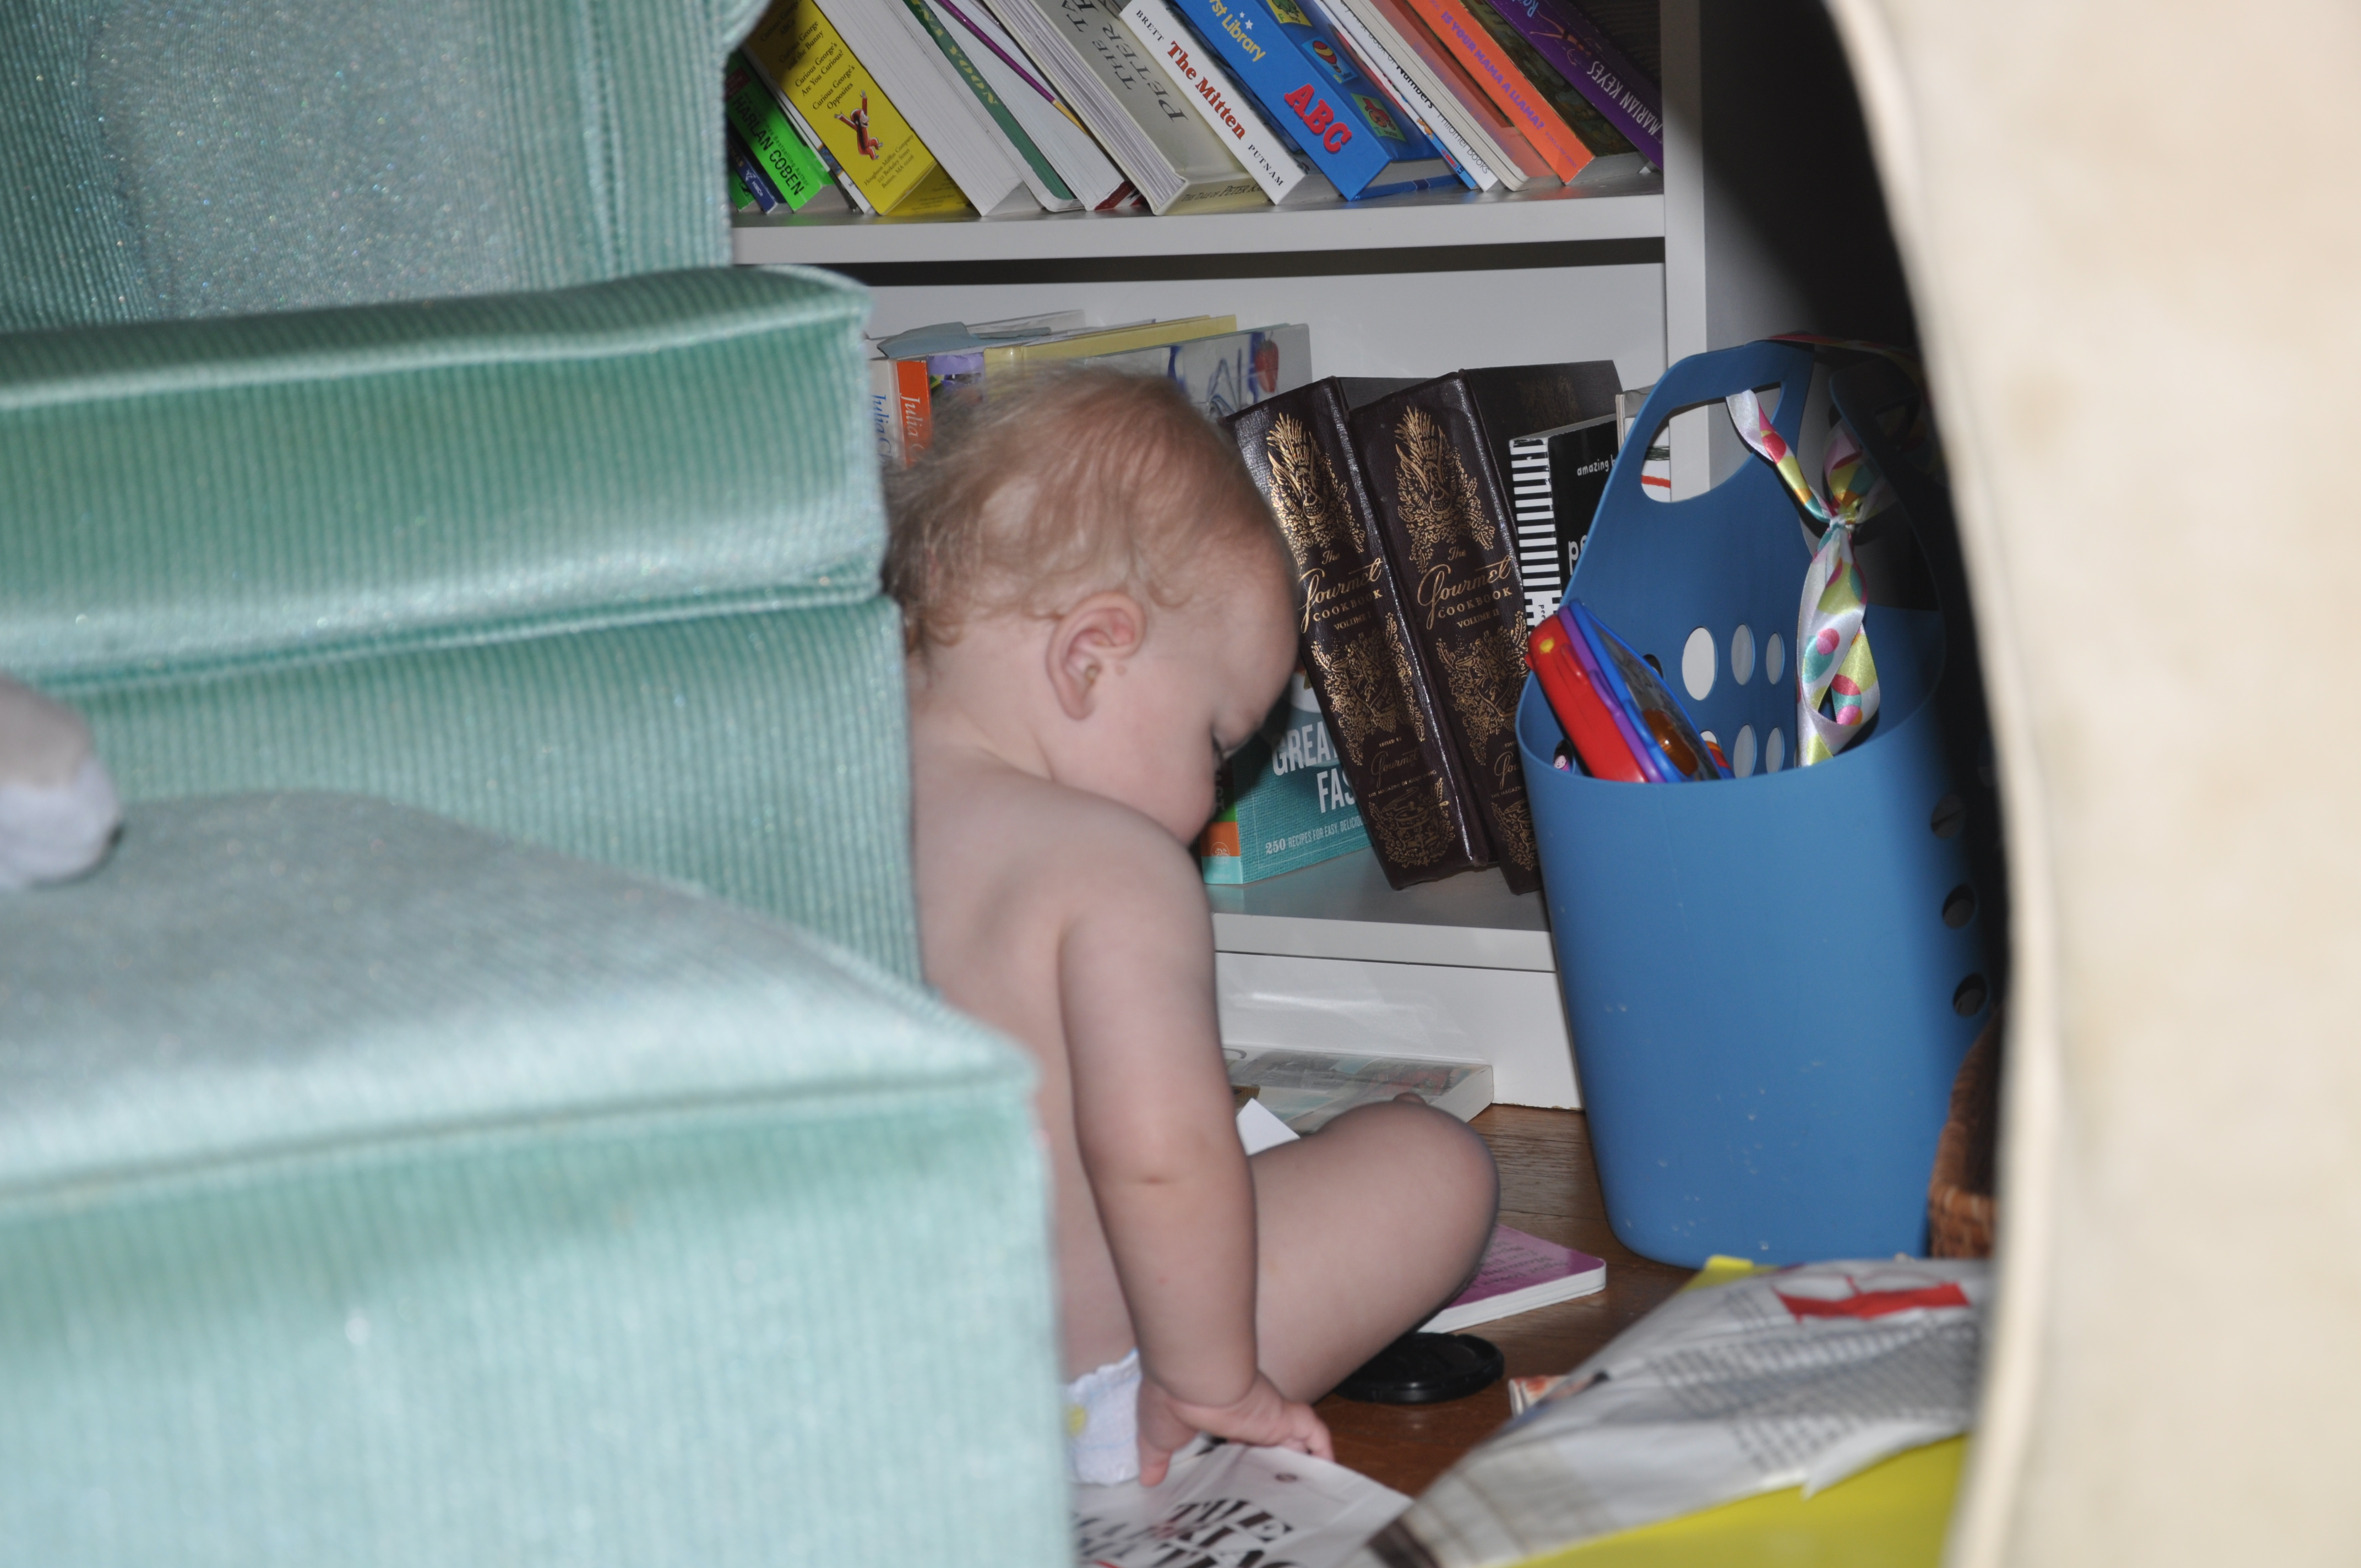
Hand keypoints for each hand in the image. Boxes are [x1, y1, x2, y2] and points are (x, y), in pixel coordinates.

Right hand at [1135, 1370, 1332, 1486]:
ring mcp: (1268, 1411)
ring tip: (1305, 1487)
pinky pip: (1314, 1432)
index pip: (1236, 1433)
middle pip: (1268, 1435)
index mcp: (1218, 1411)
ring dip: (1301, 1457)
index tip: (1241, 1474)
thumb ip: (1156, 1459)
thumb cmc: (1171, 1400)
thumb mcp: (1157, 1438)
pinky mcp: (1284, 1414)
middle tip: (1277, 1487)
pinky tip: (1328, 1471)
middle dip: (1273, 1457)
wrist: (1191, 1375)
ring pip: (1294, 1434)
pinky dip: (1323, 1450)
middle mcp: (1247, 1409)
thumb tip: (1146, 1480)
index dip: (1242, 1451)